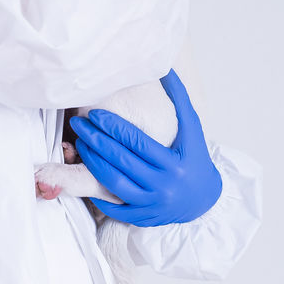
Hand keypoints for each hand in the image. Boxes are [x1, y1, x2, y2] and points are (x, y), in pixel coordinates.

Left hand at [70, 70, 222, 225]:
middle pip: (122, 161)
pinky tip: (87, 169)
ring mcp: (152, 204)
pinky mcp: (142, 218)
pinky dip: (98, 189)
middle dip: (96, 140)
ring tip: (80, 144)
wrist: (204, 200)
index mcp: (175, 163)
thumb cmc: (195, 156)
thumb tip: (165, 65)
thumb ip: (179, 97)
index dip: (113, 127)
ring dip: (92, 162)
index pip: (137, 142)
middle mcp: (164, 186)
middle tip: (79, 124)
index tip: (95, 114)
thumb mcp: (191, 127)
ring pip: (113, 183)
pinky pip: (114, 206)